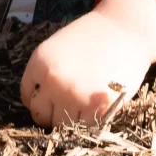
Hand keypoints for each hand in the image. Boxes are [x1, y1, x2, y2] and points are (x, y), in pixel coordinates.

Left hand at [20, 0, 155, 125]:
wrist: (127, 29)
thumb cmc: (94, 37)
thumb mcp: (58, 48)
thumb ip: (44, 73)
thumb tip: (37, 103)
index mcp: (39, 64)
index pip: (27, 98)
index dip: (41, 100)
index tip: (52, 99)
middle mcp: (53, 81)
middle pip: (41, 115)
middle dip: (54, 113)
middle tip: (70, 104)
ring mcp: (75, 96)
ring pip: (63, 125)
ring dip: (73, 119)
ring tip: (86, 102)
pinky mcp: (97, 107)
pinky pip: (86, 126)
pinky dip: (91, 120)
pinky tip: (98, 104)